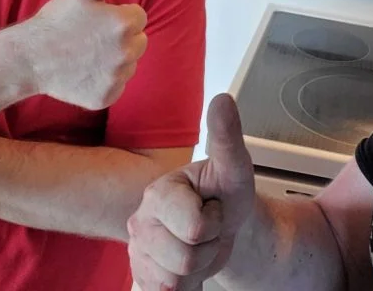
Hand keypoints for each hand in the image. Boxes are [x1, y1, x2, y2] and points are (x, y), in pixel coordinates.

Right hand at [14, 0, 147, 110]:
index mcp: (124, 23)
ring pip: (130, 63)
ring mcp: (117, 77)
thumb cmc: (55, 20)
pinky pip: (118, 84)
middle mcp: (126, 52)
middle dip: (122, 37)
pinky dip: (106, 80)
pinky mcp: (107, 97)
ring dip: (115, 59)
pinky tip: (84, 71)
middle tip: (91, 37)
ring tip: (86, 54)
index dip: (118, 15)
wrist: (28, 59)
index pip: (139, 17)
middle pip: (140, 41)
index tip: (96, 19)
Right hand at [127, 94, 255, 290]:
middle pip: (185, 259)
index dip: (215, 223)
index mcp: (159, 192)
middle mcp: (140, 222)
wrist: (225, 224)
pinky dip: (186, 286)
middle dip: (209, 248)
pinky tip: (188, 266)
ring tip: (200, 243)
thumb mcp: (234, 166)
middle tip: (209, 229)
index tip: (213, 207)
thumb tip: (222, 100)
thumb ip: (226, 136)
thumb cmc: (225, 195)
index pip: (196, 227)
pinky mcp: (141, 277)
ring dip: (199, 268)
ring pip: (175, 282)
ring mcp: (138, 252)